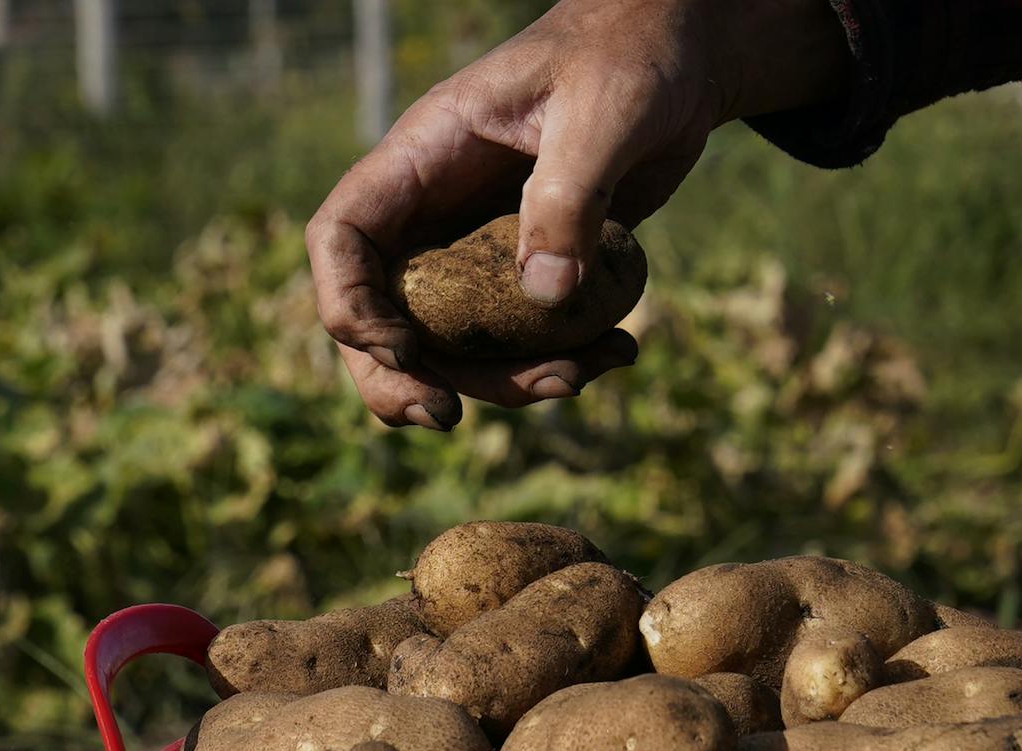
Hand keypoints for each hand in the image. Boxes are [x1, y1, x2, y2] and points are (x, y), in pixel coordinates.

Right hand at [306, 0, 847, 428]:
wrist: (678, 60)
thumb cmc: (631, 59)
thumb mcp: (603, 114)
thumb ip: (568, 197)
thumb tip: (543, 297)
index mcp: (426, 158)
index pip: (344, 237)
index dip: (350, 306)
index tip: (402, 354)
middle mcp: (441, 210)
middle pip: (384, 312)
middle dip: (404, 377)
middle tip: (448, 420)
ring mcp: (482, 247)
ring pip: (458, 342)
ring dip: (505, 381)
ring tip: (581, 376)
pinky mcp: (533, 269)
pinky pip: (523, 338)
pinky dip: (562, 362)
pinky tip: (618, 353)